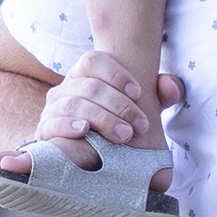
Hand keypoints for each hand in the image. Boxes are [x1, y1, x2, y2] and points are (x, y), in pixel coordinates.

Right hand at [0, 54, 181, 174]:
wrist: (94, 155)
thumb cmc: (122, 123)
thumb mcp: (144, 108)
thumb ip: (161, 93)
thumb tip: (171, 87)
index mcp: (85, 74)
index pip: (93, 60)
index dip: (116, 74)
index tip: (139, 93)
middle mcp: (66, 87)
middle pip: (89, 86)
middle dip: (119, 106)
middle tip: (140, 126)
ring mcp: (53, 108)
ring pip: (73, 103)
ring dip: (102, 119)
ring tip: (123, 135)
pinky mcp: (45, 131)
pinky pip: (51, 124)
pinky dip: (67, 126)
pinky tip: (84, 130)